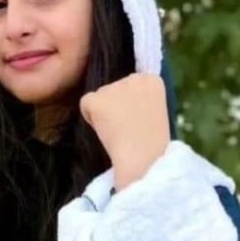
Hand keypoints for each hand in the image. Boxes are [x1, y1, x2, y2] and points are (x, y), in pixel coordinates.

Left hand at [79, 73, 170, 190]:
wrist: (144, 162)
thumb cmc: (151, 148)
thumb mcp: (153, 115)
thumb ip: (139, 103)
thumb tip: (117, 103)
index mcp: (152, 80)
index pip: (131, 86)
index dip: (131, 107)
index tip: (138, 123)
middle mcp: (134, 78)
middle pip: (114, 89)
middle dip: (116, 108)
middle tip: (127, 131)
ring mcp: (115, 86)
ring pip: (100, 98)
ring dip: (105, 115)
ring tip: (119, 134)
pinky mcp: (97, 99)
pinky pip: (85, 104)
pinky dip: (90, 119)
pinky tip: (106, 132)